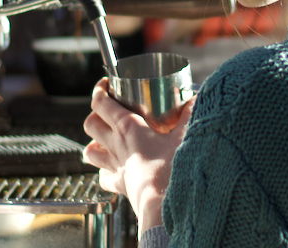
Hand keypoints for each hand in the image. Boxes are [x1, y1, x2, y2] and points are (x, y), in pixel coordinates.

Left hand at [83, 77, 193, 232]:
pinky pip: (103, 177)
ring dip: (94, 143)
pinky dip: (104, 171)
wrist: (163, 204)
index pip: (101, 103)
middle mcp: (116, 145)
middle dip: (95, 114)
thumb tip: (197, 99)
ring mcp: (115, 166)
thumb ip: (190, 114)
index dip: (99, 90)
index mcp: (128, 127)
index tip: (106, 84)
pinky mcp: (120, 185)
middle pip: (90, 123)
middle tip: (107, 110)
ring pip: (90, 151)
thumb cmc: (172, 169)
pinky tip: (112, 168)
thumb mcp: (185, 136)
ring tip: (103, 139)